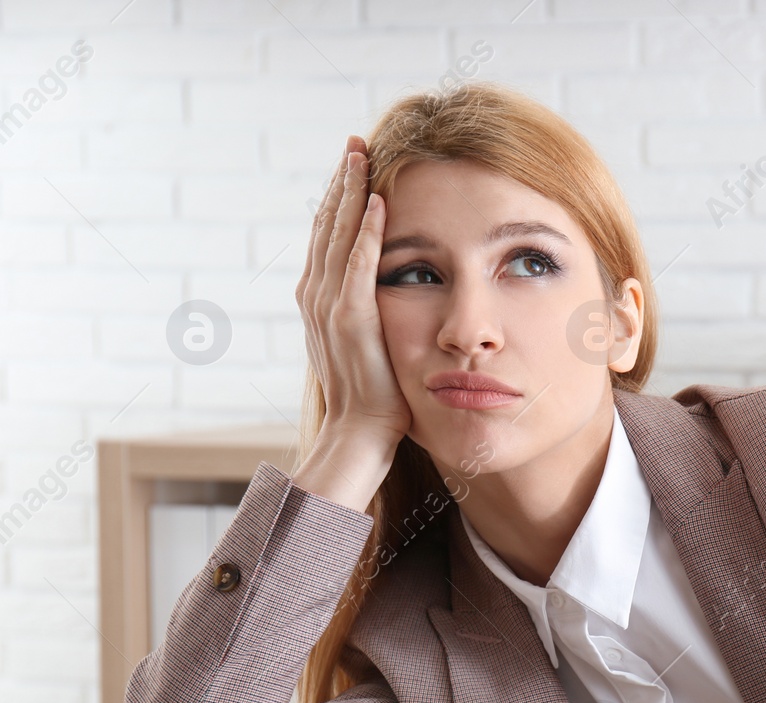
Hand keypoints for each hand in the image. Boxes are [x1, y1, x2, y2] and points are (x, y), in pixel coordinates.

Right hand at [291, 135, 411, 511]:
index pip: (329, 236)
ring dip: (351, 194)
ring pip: (338, 236)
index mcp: (320, 299)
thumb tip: (384, 292)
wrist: (360, 432)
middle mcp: (317, 296)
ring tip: (362, 157)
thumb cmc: (374, 395)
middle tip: (354, 144)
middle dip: (341, 183)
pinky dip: (367, 233)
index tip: (353, 165)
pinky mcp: (351, 320)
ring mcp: (330, 307)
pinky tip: (379, 204)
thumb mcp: (368, 343)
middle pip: (327, 225)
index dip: (340, 199)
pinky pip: (358, 266)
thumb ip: (368, 312)